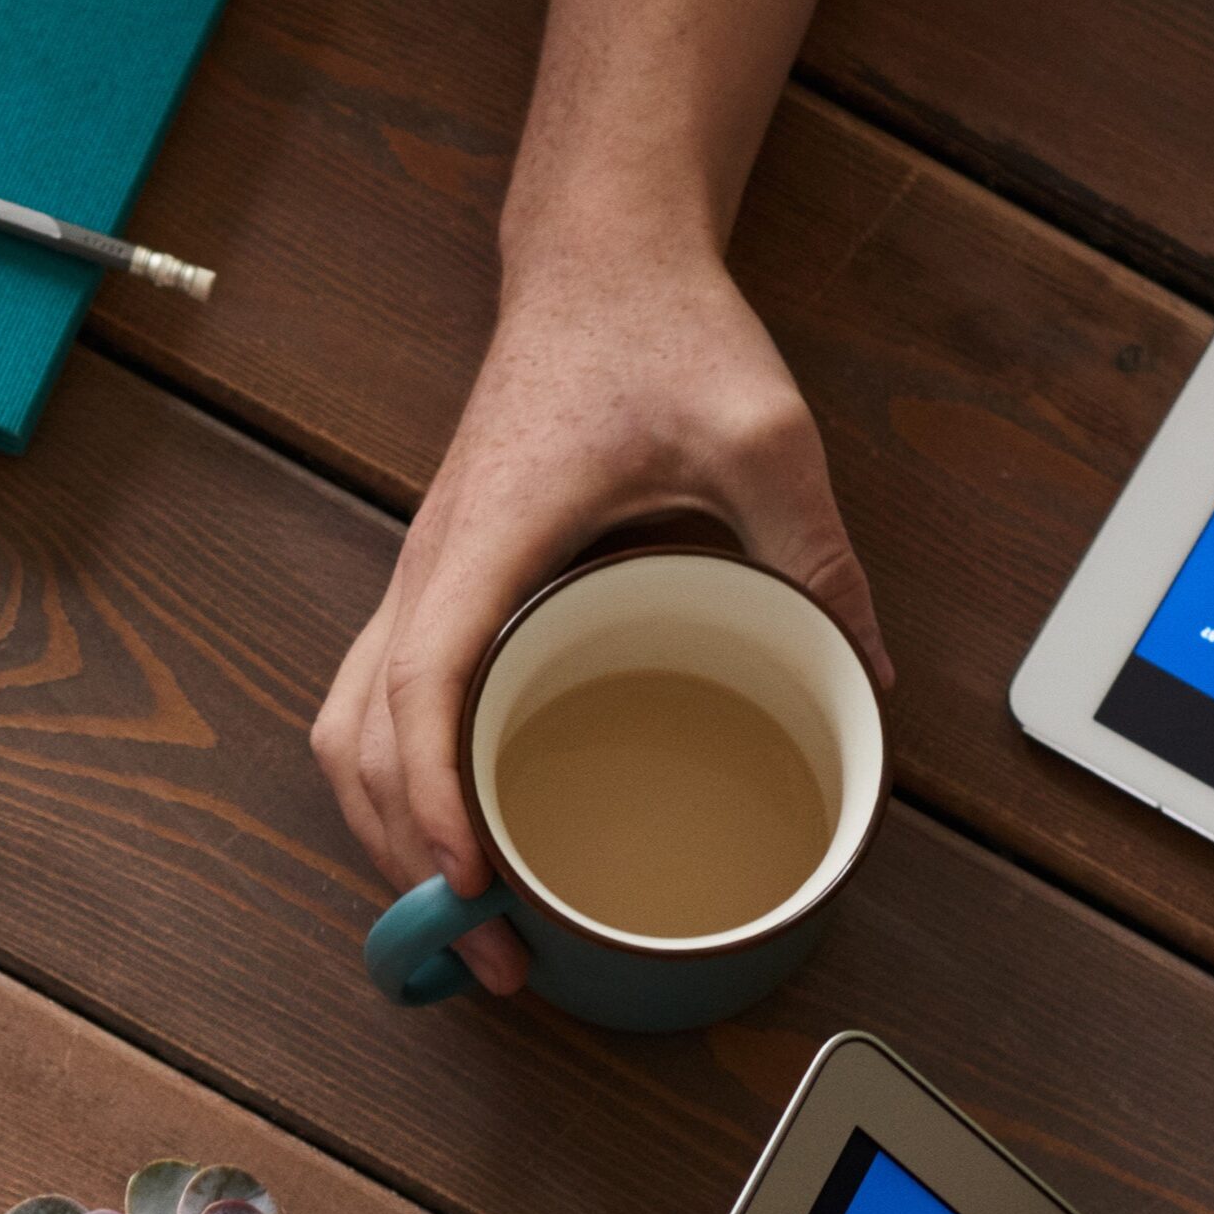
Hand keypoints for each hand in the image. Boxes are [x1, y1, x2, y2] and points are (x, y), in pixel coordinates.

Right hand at [316, 234, 878, 997]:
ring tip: (460, 921)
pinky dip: (392, 782)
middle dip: (402, 860)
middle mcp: (429, 564)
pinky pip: (373, 700)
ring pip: (345, 727)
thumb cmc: (660, 330)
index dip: (431, 794)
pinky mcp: (437, 584)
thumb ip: (816, 552)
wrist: (600, 259)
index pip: (422, 683)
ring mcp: (421, 575)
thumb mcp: (766, 434)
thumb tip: (868, 675)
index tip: (468, 881)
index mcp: (488, 535)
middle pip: (357, 736)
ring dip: (380, 832)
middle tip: (491, 955)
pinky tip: (450, 837)